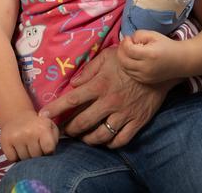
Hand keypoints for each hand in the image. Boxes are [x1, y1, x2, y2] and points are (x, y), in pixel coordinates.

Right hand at [0, 109, 58, 161]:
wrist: (17, 116)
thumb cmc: (38, 125)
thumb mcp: (51, 127)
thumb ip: (55, 139)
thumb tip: (49, 152)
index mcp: (42, 128)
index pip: (48, 151)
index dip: (48, 150)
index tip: (45, 145)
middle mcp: (28, 132)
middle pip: (36, 156)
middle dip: (37, 154)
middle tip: (35, 146)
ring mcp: (15, 137)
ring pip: (24, 159)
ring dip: (26, 156)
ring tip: (26, 146)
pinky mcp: (4, 141)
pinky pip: (12, 159)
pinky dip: (15, 156)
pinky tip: (17, 148)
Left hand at [38, 46, 176, 147]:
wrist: (158, 67)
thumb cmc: (128, 60)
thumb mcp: (105, 58)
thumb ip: (88, 71)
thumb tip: (74, 84)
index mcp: (99, 85)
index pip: (72, 100)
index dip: (56, 108)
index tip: (44, 115)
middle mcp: (109, 102)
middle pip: (83, 122)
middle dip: (70, 129)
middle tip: (64, 130)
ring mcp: (123, 113)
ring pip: (101, 135)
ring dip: (88, 139)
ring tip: (82, 137)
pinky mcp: (137, 121)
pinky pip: (121, 139)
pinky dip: (110, 144)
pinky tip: (104, 141)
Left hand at [118, 31, 183, 82]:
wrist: (181, 61)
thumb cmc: (167, 45)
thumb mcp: (153, 35)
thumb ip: (138, 35)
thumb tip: (128, 40)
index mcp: (150, 55)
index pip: (128, 50)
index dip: (125, 42)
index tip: (128, 38)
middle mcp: (147, 68)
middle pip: (123, 60)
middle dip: (120, 50)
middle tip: (125, 44)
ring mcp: (146, 76)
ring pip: (125, 68)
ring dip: (122, 58)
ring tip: (127, 51)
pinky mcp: (146, 81)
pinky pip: (130, 74)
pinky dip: (127, 66)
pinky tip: (131, 59)